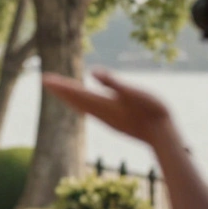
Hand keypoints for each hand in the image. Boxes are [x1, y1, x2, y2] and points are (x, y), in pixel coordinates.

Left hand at [43, 70, 171, 145]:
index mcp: (103, 104)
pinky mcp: (115, 123)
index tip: (45, 79)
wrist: (162, 136)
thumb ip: (113, 82)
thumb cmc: (152, 111)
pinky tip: (84, 105)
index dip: (61, 85)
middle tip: (46, 81)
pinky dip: (82, 105)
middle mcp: (101, 113)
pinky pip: (92, 112)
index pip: (77, 92)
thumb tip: (92, 71)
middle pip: (75, 100)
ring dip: (70, 98)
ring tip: (60, 91)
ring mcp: (107, 119)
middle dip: (61, 90)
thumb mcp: (133, 92)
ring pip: (82, 107)